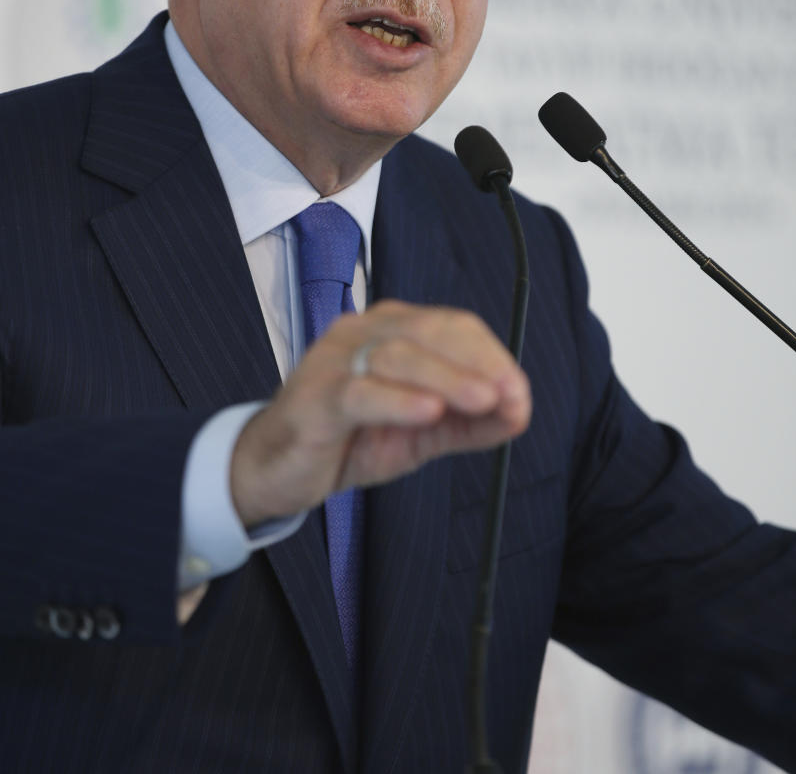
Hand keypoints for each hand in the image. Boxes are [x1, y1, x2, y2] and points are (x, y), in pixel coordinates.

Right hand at [230, 300, 530, 526]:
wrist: (276, 468)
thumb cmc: (347, 438)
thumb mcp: (419, 434)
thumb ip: (467, 422)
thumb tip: (519, 412)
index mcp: (390, 331)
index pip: (450, 326)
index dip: (490, 355)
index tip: (519, 392)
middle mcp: (361, 333)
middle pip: (428, 332)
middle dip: (476, 363)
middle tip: (510, 394)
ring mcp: (335, 361)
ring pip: (398, 357)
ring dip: (448, 378)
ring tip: (484, 401)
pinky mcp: (316, 397)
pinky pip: (360, 392)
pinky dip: (398, 400)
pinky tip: (430, 412)